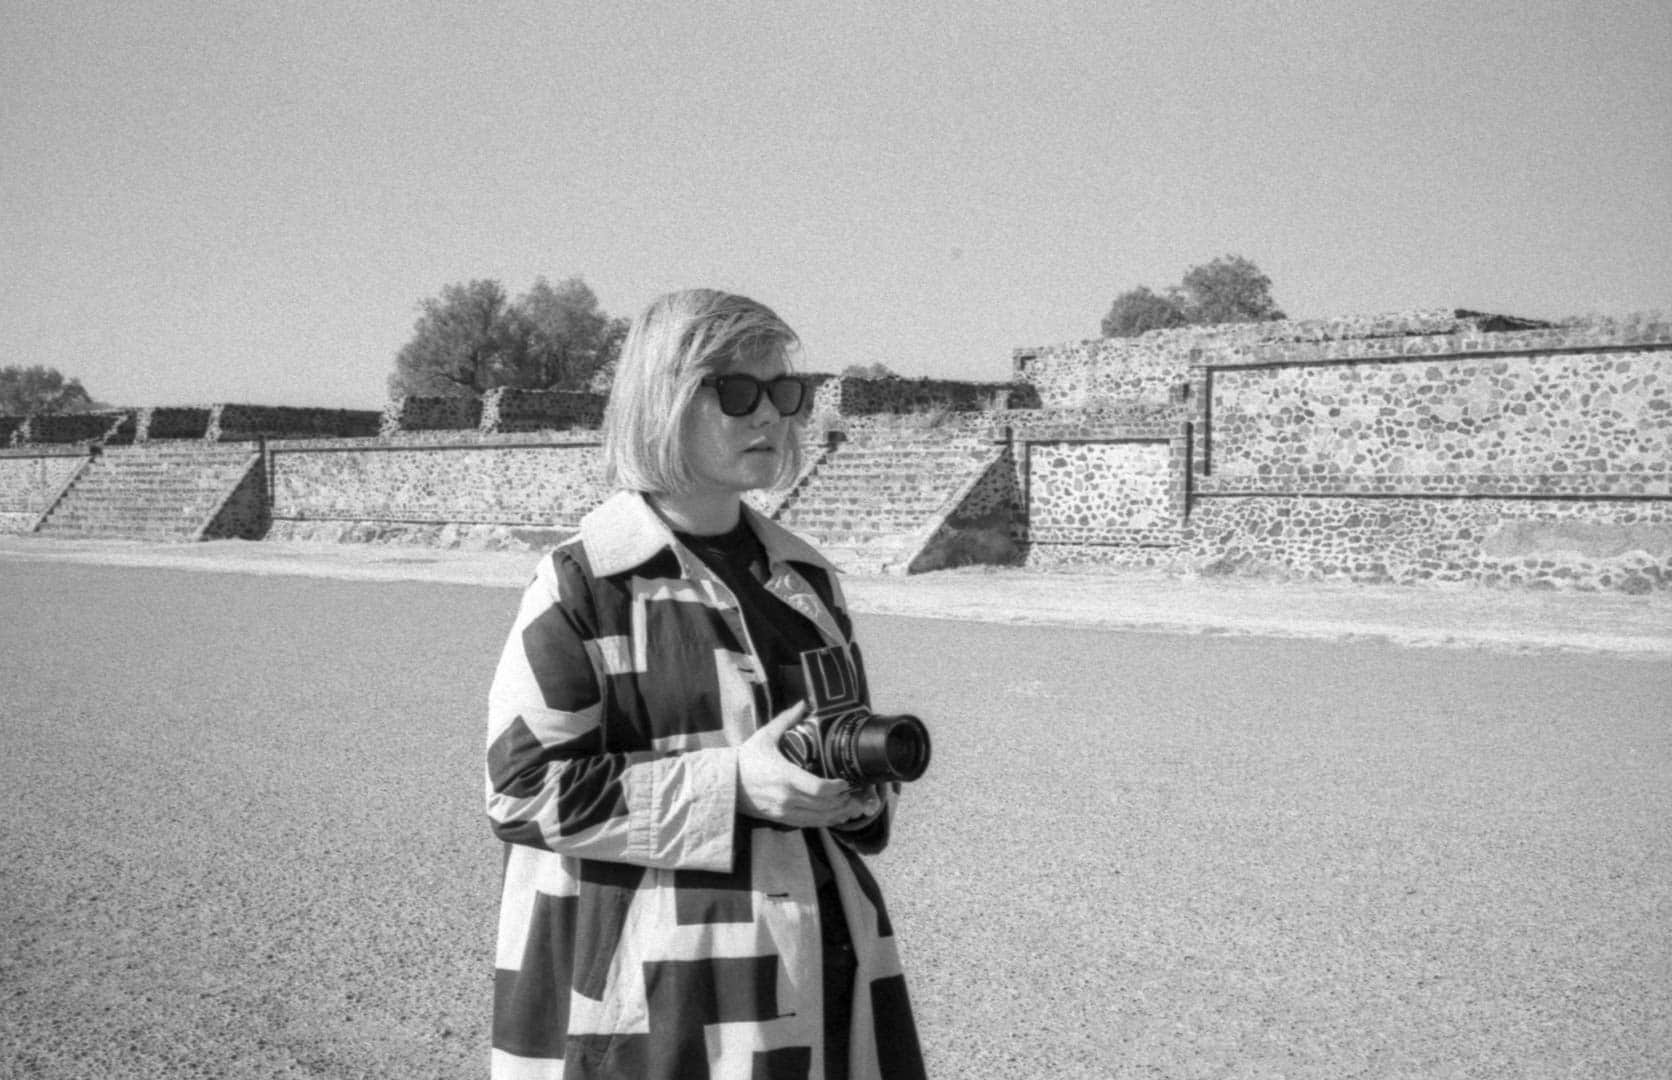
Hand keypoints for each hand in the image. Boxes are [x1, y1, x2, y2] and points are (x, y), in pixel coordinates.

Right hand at [738, 703, 874, 827]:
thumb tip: (804, 703)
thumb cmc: (746, 759)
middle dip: (847, 802)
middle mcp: (787, 798)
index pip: (819, 789)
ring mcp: (784, 812)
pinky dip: (827, 821)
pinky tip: (838, 815)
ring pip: (820, 819)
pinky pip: (810, 824)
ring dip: (841, 814)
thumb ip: (786, 719)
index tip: (847, 781)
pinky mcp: (782, 820)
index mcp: (785, 777)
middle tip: (861, 794)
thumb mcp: (765, 735)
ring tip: (856, 806)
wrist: (726, 784)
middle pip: (825, 806)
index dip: (838, 789)